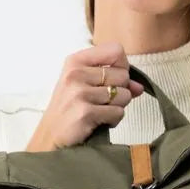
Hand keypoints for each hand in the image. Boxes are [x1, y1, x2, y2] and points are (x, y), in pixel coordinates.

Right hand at [26, 40, 144, 150]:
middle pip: (123, 75)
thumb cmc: (69, 110)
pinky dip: (113, 120)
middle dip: (120, 91)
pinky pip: (118, 112)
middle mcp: (76, 73)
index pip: (116, 50)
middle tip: (102, 102)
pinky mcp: (86, 112)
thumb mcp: (85, 87)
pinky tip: (98, 122)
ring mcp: (80, 93)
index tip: (113, 80)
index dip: (122, 66)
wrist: (50, 138)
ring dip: (117, 107)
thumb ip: (114, 81)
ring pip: (124, 95)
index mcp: (75, 61)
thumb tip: (140, 87)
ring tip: (100, 112)